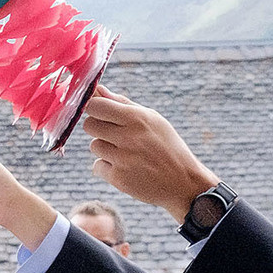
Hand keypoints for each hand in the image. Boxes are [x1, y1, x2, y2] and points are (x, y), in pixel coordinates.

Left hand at [79, 88, 216, 220]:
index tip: (100, 113)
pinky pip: (97, 167)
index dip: (94, 109)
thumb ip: (122, 104)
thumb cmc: (167, 146)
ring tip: (126, 154)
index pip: (95, 106)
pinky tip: (125, 169)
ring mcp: (122, 159)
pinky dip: (107, 168)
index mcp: (137, 118)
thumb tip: (97, 89)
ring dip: (104, 149)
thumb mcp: (153, 119)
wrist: (183, 182)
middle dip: (98, 128)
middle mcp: (128, 137)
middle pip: (89, 125)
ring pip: (94, 146)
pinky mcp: (119, 178)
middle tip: (115, 135)